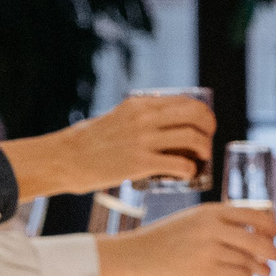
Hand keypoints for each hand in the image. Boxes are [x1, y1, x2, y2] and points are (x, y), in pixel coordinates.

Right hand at [1, 95, 216, 199]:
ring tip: (200, 159)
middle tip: (206, 141)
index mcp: (140, 104)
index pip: (185, 101)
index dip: (203, 113)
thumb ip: (139, 118)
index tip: (205, 125)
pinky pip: (179, 164)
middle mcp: (144, 118)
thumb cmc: (90, 143)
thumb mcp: (117, 118)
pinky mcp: (140, 163)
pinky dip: (190, 170)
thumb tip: (165, 127)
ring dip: (203, 149)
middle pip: (195, 115)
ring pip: (192, 138)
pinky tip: (187, 174)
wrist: (66, 159)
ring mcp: (143, 140)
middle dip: (209, 128)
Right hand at [97, 203, 275, 275]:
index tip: (274, 232)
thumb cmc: (170, 237)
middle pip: (257, 240)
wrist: (140, 255)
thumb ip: (224, 222)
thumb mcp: (195, 219)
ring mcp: (209, 251)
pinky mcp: (206, 273)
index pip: (253, 214)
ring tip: (264, 271)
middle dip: (272, 250)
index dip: (269, 224)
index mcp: (212, 211)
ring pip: (249, 261)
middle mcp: (212, 229)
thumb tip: (262, 232)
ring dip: (260, 268)